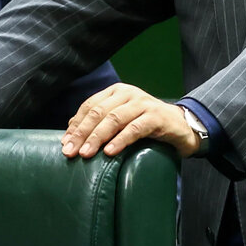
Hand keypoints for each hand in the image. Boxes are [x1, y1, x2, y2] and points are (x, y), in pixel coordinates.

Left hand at [61, 83, 200, 158]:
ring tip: (85, 154)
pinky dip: (120, 140)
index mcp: (116, 91)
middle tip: (70, 152)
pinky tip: (109, 152)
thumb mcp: (121, 119)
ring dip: (97, 137)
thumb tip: (71, 130)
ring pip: (114, 119)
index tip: (65, 142)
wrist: (180, 125)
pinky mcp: (156, 117)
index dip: (76, 124)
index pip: (90, 105)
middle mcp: (128, 93)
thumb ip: (100, 121)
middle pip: (99, 112)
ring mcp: (143, 104)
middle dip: (82, 133)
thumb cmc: (146, 123)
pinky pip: (134, 129)